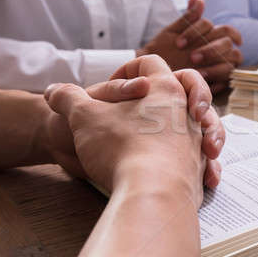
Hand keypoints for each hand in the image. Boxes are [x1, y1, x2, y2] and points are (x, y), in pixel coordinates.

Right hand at [43, 56, 223, 199]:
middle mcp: (186, 111)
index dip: (128, 68)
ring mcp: (196, 139)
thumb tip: (53, 92)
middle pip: (188, 86)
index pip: (150, 63)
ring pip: (201, 124)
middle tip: (148, 108)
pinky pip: (204, 158)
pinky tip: (173, 166)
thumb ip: (67, 99)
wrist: (152, 193)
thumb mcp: (83, 117)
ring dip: (183, 127)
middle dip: (165, 93)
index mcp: (164, 88)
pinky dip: (195, 161)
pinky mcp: (199, 167)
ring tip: (161, 141)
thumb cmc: (120, 147)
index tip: (112, 89)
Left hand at [138, 0, 242, 93]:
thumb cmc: (164, 51)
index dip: (200, 33)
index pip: (219, 27)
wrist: (154, 72)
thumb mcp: (172, 32)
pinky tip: (202, 79)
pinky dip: (217, 78)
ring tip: (198, 72)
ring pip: (234, 59)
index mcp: (213, 34)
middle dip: (211, 50)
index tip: (178, 43)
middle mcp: (221, 48)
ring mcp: (222, 64)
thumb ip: (188, 18)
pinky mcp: (220, 81)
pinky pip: (228, 78)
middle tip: (192, 58)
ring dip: (216, 64)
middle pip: (228, 43)